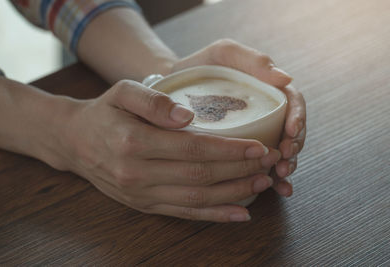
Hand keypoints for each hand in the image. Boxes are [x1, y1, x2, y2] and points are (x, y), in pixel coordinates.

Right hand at [57, 80, 280, 221]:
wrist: (75, 142)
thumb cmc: (104, 113)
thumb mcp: (123, 92)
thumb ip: (154, 101)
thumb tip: (188, 116)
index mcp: (133, 142)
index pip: (193, 148)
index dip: (230, 150)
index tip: (259, 146)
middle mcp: (137, 174)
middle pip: (201, 175)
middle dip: (240, 170)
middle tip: (270, 162)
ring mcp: (141, 194)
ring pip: (197, 199)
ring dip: (234, 193)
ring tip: (263, 183)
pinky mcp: (145, 205)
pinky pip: (185, 214)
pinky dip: (215, 215)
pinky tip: (240, 213)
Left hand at [172, 39, 306, 196]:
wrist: (175, 86)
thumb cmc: (201, 66)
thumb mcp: (224, 54)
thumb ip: (252, 60)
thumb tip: (285, 78)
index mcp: (268, 91)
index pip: (293, 103)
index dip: (298, 118)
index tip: (291, 132)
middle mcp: (267, 113)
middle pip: (291, 132)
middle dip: (292, 148)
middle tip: (284, 159)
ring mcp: (257, 133)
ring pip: (280, 152)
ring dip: (286, 166)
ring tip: (280, 177)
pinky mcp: (242, 150)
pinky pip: (260, 165)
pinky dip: (271, 178)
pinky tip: (277, 189)